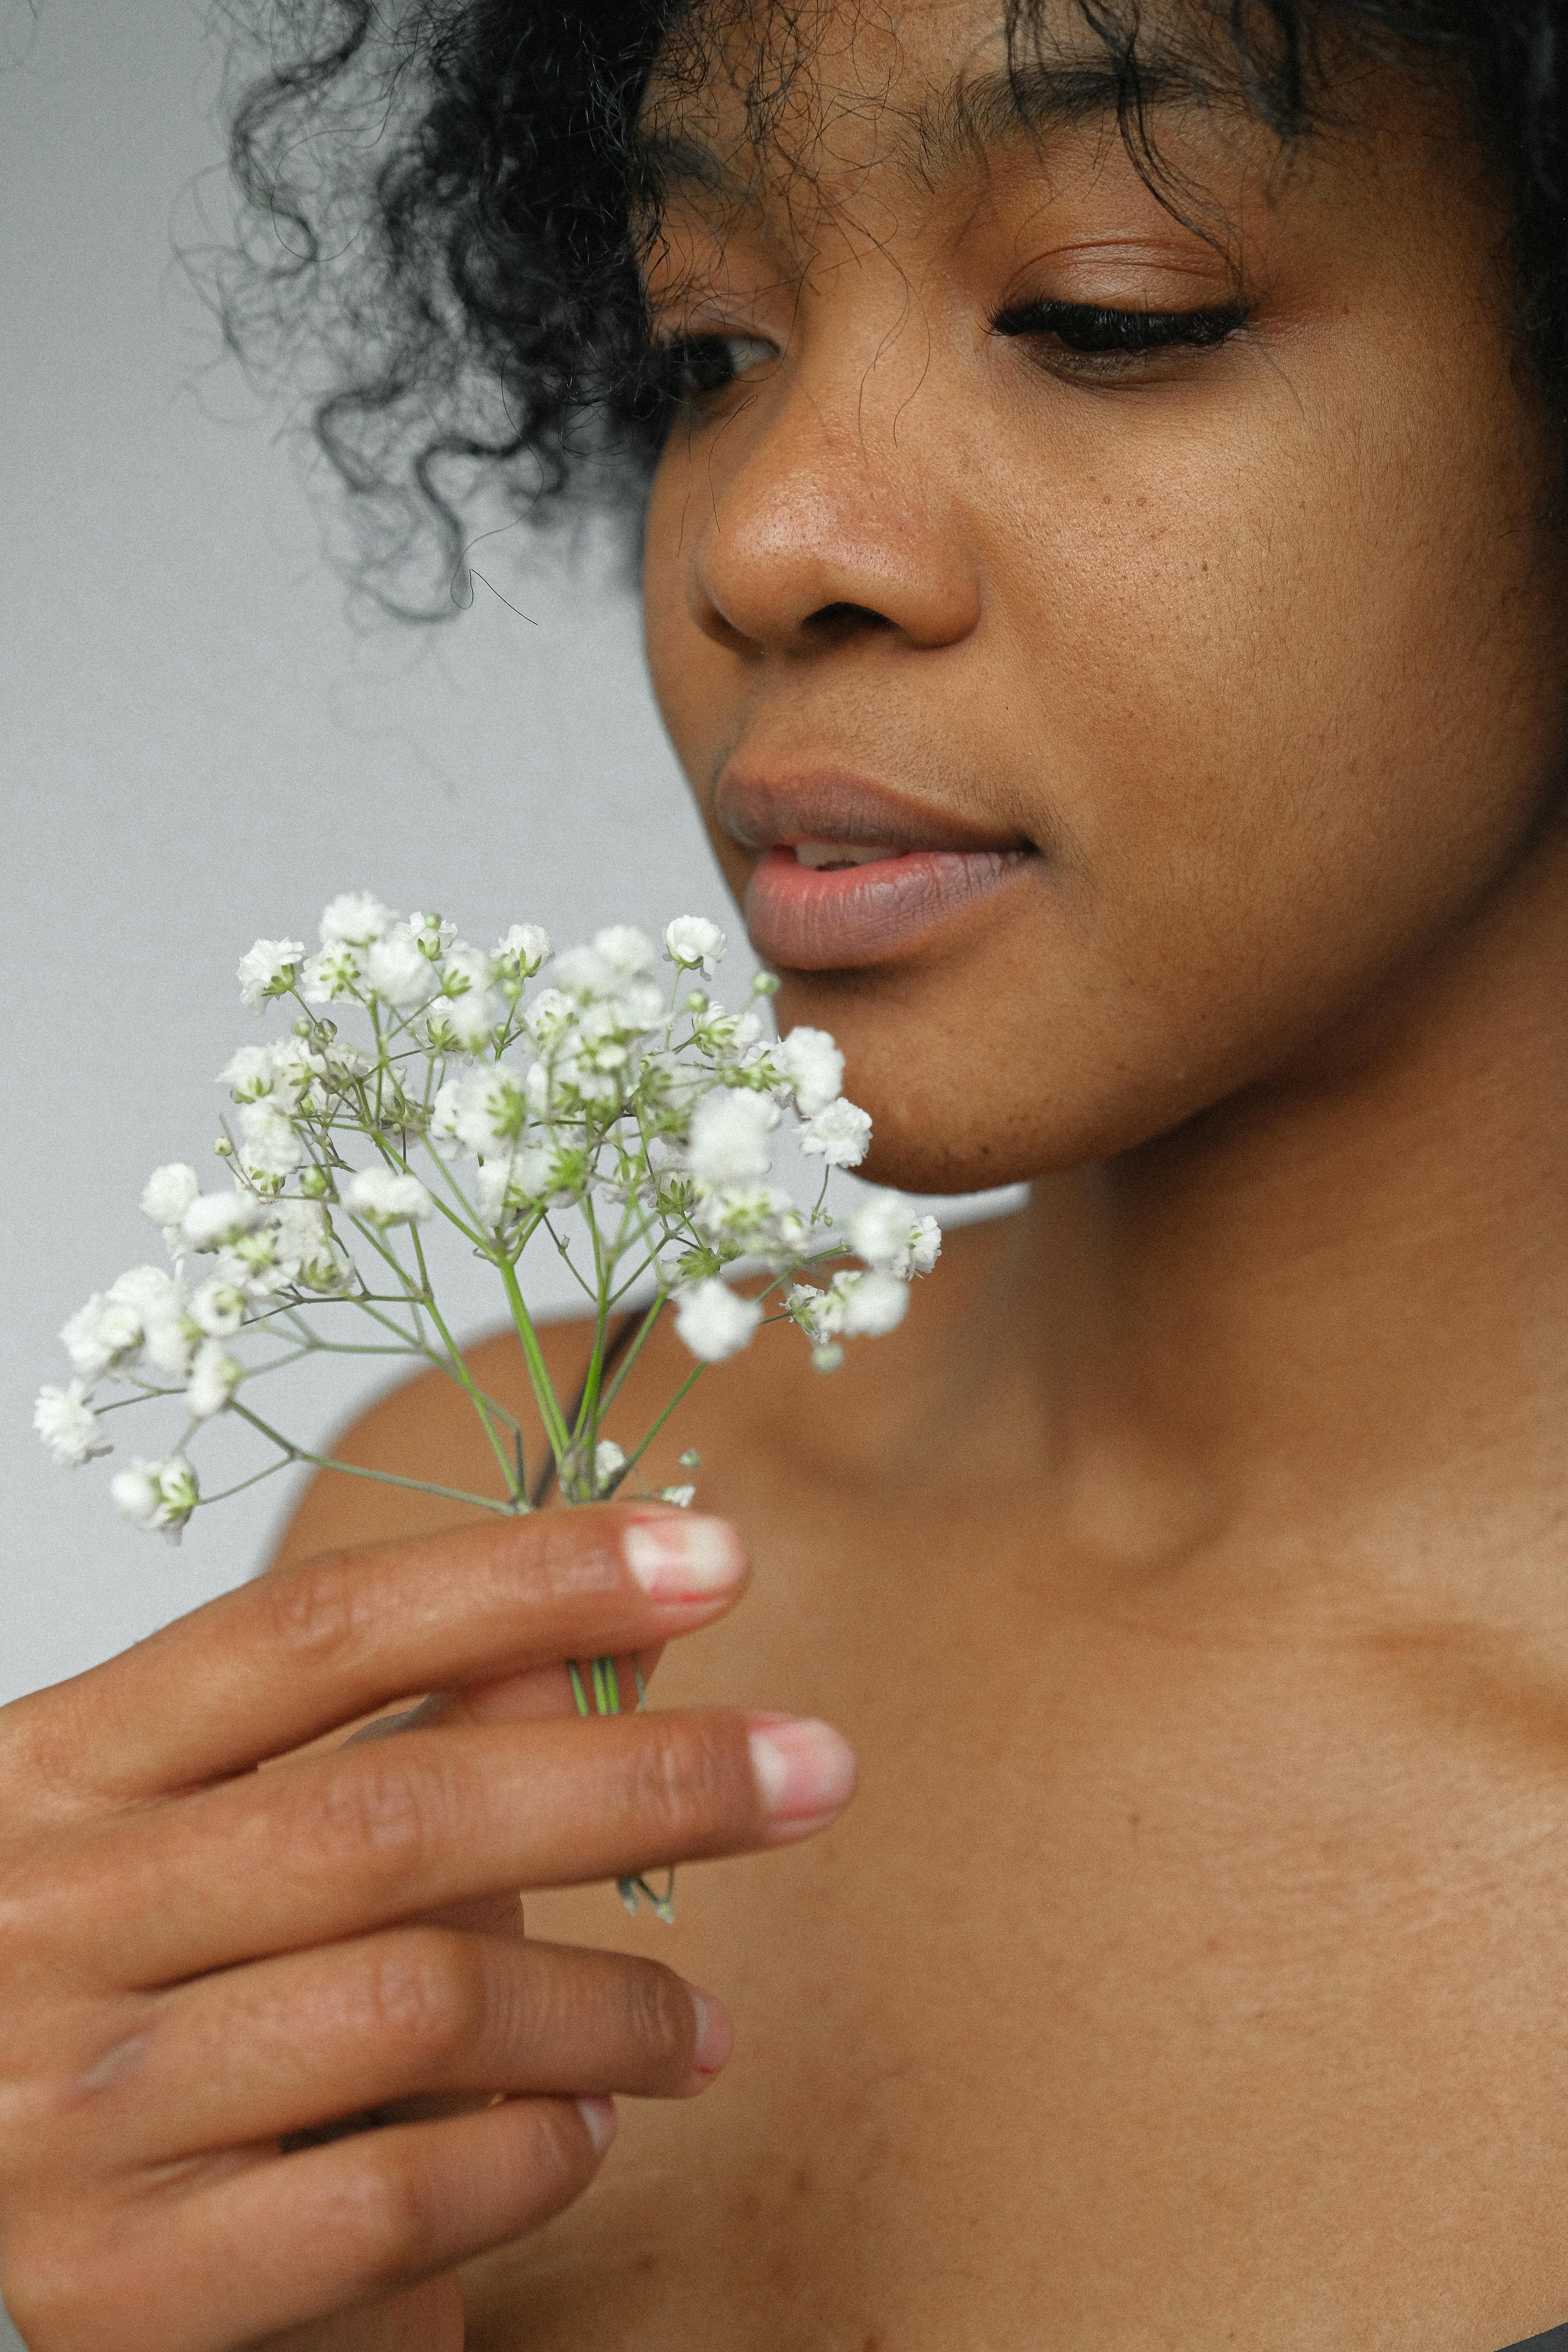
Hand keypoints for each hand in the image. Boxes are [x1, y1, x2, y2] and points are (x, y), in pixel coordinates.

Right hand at [0, 1506, 855, 2350]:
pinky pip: (397, 2196)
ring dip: (614, 2006)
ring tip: (705, 2029)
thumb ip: (438, 1721)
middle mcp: (42, 1922)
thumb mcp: (277, 1833)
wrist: (30, 2226)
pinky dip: (536, 2155)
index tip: (713, 1559)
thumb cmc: (196, 1996)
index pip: (318, 1629)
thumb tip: (636, 1612)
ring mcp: (68, 2114)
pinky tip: (587, 2132)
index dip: (528, 1576)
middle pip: (393, 1808)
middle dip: (641, 1778)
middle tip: (816, 1768)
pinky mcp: (125, 2287)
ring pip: (417, 2005)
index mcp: (64, 1765)